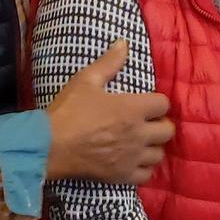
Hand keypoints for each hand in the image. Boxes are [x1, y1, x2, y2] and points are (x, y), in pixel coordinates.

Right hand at [46, 39, 174, 183]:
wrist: (51, 146)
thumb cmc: (69, 110)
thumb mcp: (86, 80)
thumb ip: (109, 62)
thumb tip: (124, 43)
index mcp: (132, 108)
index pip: (164, 104)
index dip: (158, 102)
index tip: (148, 103)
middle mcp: (138, 134)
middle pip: (168, 131)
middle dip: (161, 124)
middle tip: (148, 122)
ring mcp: (132, 157)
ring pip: (159, 154)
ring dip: (153, 146)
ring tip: (142, 142)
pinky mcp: (123, 176)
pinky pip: (147, 175)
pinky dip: (144, 168)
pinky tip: (133, 161)